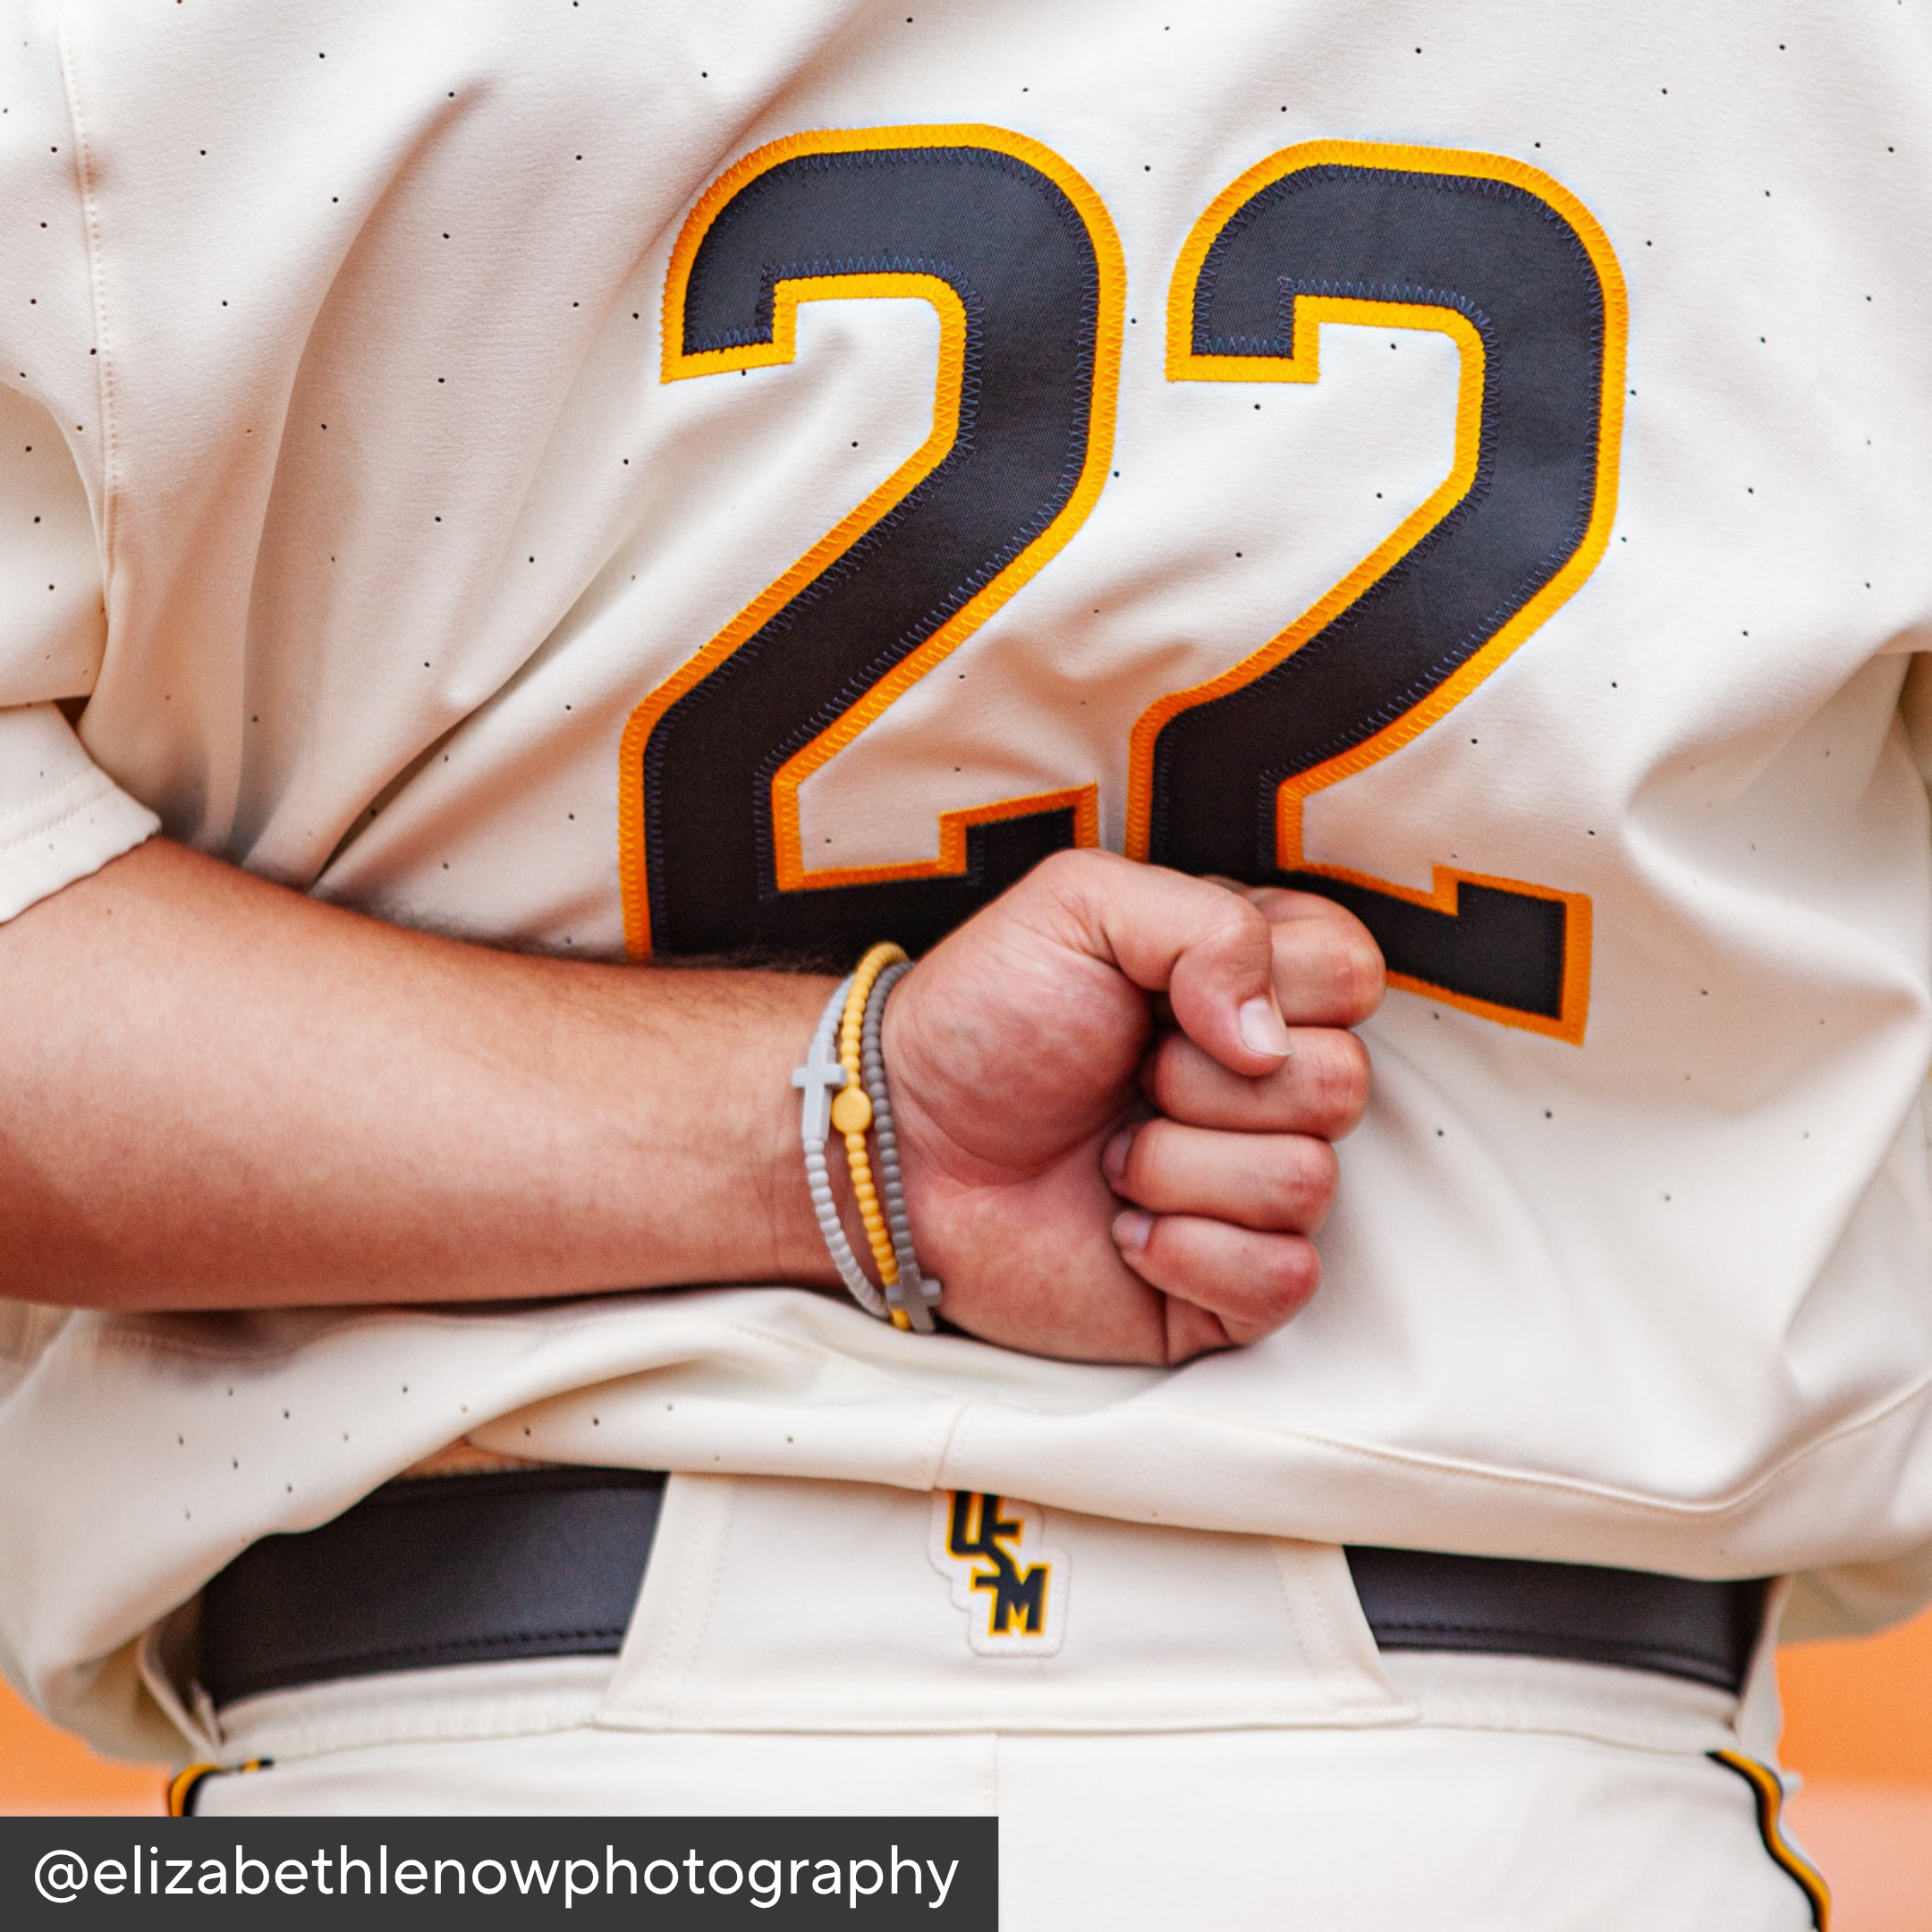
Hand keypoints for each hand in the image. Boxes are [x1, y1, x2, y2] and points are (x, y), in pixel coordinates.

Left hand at [882, 850, 1382, 1364]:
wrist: (900, 1145)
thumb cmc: (983, 1020)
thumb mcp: (1078, 904)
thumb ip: (1205, 923)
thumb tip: (1269, 1038)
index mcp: (1251, 985)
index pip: (1353, 975)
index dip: (1266, 988)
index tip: (1166, 1001)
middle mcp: (1266, 1086)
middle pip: (1341, 1084)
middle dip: (1204, 1083)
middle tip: (1125, 1079)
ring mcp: (1252, 1189)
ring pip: (1309, 1183)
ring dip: (1176, 1168)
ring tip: (1105, 1157)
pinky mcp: (1228, 1285)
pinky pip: (1283, 1279)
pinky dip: (1188, 1254)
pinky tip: (1121, 1230)